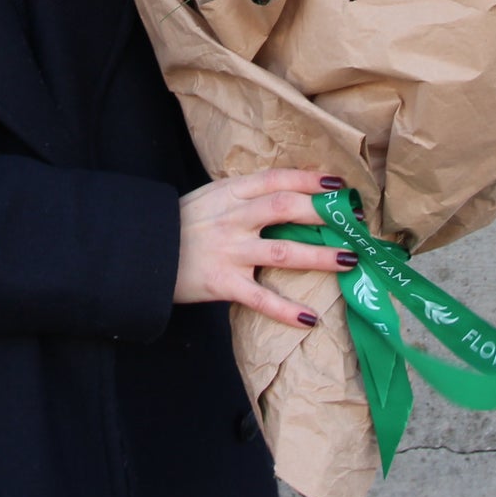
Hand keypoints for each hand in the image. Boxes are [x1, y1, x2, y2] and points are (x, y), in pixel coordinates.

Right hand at [174, 168, 354, 327]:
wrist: (140, 252)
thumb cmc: (181, 222)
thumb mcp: (212, 195)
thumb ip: (246, 193)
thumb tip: (289, 188)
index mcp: (231, 192)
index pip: (278, 179)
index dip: (310, 179)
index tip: (340, 183)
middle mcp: (234, 218)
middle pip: (286, 208)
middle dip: (324, 213)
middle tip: (355, 221)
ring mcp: (229, 251)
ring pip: (283, 251)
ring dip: (319, 256)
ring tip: (349, 260)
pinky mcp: (222, 284)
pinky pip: (260, 298)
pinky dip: (286, 310)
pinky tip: (310, 317)